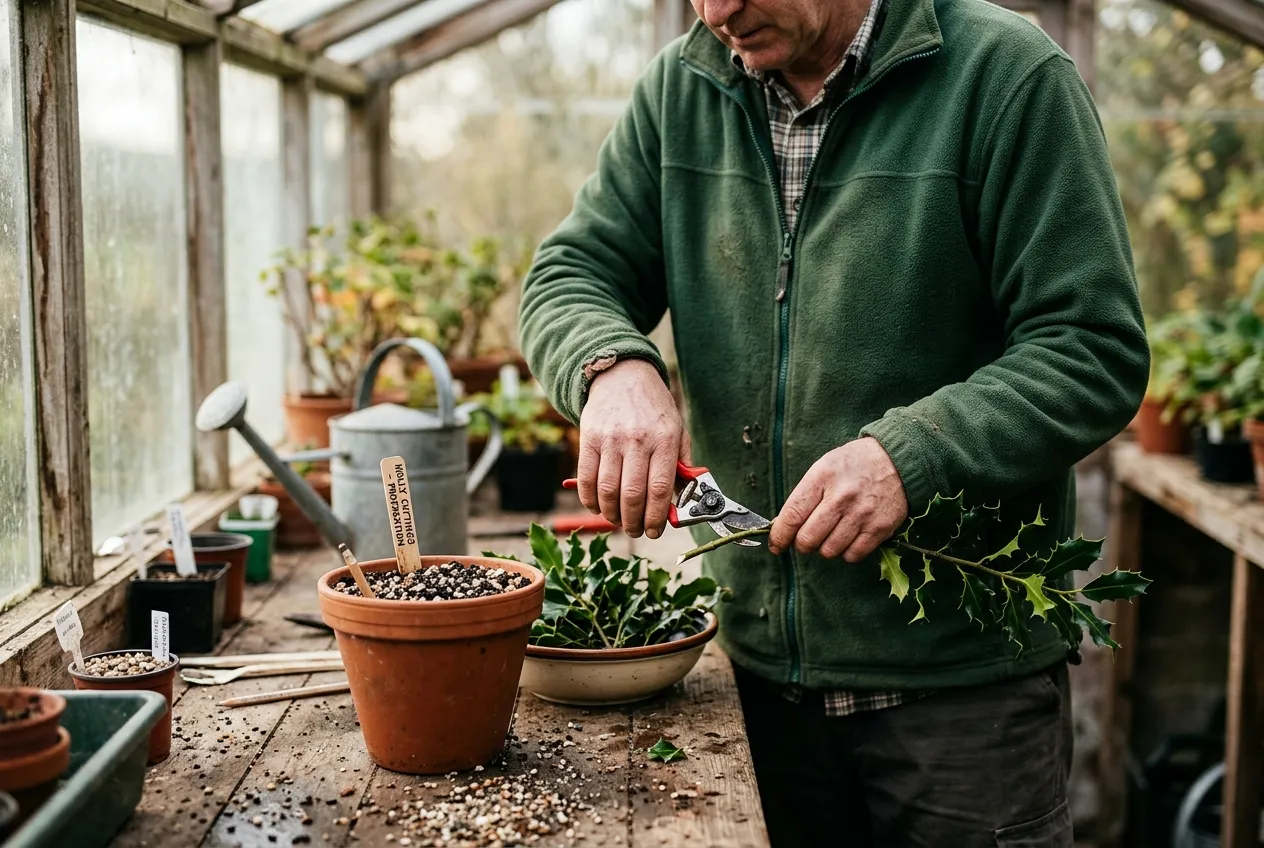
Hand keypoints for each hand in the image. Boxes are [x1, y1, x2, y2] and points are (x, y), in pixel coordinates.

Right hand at [577, 359, 688, 538]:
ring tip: (618, 520)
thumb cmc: (653, 408)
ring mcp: (610, 439)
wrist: (622, 375)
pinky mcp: (588, 437)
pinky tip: (599, 506)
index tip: (656, 531)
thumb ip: (680, 466)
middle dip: (633, 522)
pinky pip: (585, 478)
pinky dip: (590, 500)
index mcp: (665, 440)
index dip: (657, 518)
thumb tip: (681, 503)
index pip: (660, 489)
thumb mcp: (677, 431)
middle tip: (635, 530)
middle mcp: (637, 440)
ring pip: (607, 491)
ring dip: (611, 515)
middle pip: (632, 495)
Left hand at [768, 438, 907, 561]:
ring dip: (824, 548)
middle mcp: (841, 497)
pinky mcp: (880, 528)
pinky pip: (853, 555)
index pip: (792, 516)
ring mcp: (862, 514)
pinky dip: (846, 552)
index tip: (776, 544)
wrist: (896, 460)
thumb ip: (803, 496)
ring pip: (829, 551)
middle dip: (801, 544)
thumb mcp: (823, 468)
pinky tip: (848, 538)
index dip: (779, 536)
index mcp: (822, 478)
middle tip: (806, 538)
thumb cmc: (853, 465)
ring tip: (831, 534)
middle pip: (808, 539)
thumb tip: (782, 526)